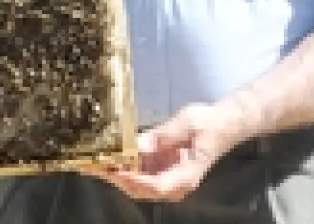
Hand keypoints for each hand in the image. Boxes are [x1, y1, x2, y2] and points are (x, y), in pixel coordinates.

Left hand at [87, 102, 255, 202]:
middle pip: (140, 189)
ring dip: (113, 173)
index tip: (116, 169)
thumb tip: (138, 145)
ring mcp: (165, 178)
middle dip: (115, 177)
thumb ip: (163, 135)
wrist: (222, 123)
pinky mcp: (159, 169)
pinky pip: (136, 172)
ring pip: (134, 183)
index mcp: (186, 176)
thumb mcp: (187, 123)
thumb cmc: (209, 123)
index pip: (157, 186)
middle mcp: (175, 184)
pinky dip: (120, 166)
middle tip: (93, 164)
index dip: (134, 180)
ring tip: (91, 161)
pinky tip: (104, 156)